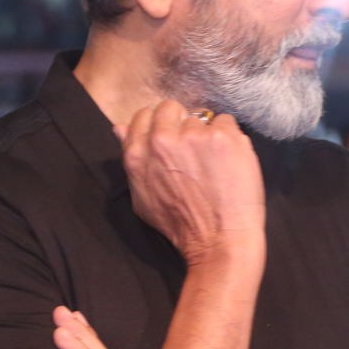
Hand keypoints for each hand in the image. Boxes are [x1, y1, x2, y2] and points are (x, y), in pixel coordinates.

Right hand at [122, 100, 264, 266]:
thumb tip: (118, 127)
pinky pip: (227, 122)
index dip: (160, 125)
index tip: (172, 138)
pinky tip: (230, 161)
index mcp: (138, 153)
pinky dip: (230, 139)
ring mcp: (195, 135)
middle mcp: (163, 140)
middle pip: (171, 108)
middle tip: (195, 148)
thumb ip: (131, 159)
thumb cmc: (181, 225)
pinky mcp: (223, 137)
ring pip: (202, 118)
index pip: (144, 115)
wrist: (220, 240)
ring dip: (208, 135)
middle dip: (182, 122)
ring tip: (214, 163)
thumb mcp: (142, 197)